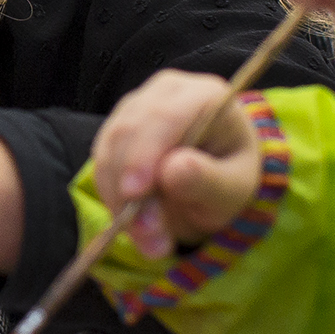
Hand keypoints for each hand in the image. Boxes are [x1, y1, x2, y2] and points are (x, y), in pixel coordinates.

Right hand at [88, 69, 263, 257]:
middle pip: (130, 130)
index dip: (145, 152)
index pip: (166, 115)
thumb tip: (173, 170)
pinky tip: (136, 225)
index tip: (135, 194)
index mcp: (205, 95)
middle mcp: (166, 91)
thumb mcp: (233, 188)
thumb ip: (206, 179)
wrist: (218, 178)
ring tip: (150, 242)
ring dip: (120, 200)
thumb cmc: (231, 178)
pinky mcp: (117, 129)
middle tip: (148, 237)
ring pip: (109, 148)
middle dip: (130, 187)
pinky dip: (112, 198)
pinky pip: (102, 163)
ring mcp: (137, 106)